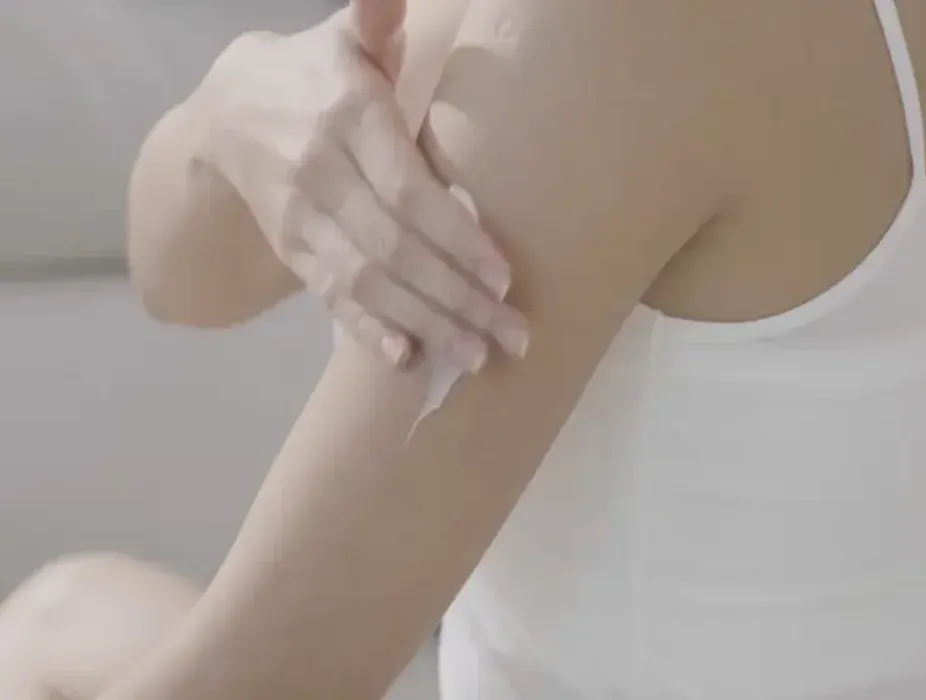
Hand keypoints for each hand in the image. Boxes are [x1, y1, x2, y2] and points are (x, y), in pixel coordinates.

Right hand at [192, 0, 526, 370]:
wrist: (227, 113)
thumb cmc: (316, 74)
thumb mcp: (347, 40)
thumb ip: (376, 17)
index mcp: (348, 119)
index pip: (406, 191)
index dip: (455, 239)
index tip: (504, 277)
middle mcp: (321, 175)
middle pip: (394, 249)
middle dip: (455, 299)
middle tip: (512, 337)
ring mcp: (301, 220)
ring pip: (366, 283)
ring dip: (424, 324)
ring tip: (476, 356)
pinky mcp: (291, 250)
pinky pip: (329, 297)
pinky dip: (366, 331)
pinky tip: (405, 358)